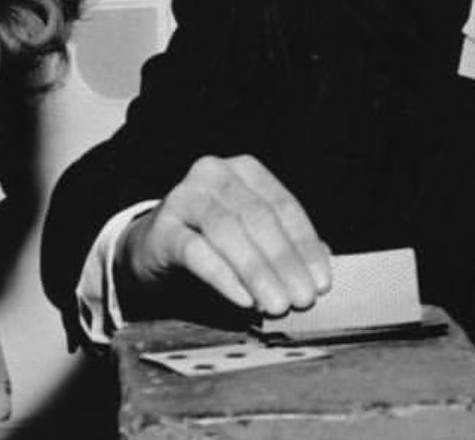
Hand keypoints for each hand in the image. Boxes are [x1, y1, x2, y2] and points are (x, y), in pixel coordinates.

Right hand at [117, 155, 331, 316]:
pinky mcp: (161, 228)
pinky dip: (223, 276)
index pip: (283, 205)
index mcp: (243, 170)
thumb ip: (285, 248)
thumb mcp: (252, 240)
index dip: (305, 245)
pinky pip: (195, 251)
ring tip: (277, 305)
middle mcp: (213, 174)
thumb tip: (321, 270)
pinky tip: (243, 299)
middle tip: (302, 299)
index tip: (322, 283)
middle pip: (257, 217)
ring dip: (257, 271)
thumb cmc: (212, 243)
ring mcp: (183, 197)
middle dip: (284, 261)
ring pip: (227, 230)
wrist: (152, 251)